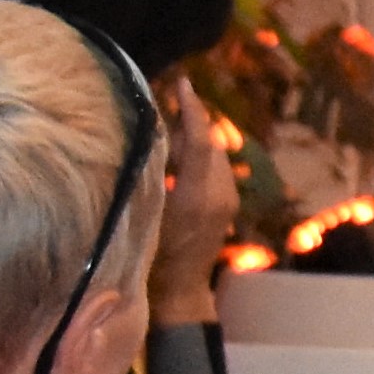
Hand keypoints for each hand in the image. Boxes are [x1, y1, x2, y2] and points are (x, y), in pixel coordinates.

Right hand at [150, 76, 241, 326]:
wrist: (181, 290)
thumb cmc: (152, 256)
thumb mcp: (145, 213)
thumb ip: (150, 175)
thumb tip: (148, 136)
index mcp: (197, 196)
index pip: (198, 141)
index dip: (191, 109)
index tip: (183, 83)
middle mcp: (220, 194)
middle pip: (209, 142)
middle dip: (191, 119)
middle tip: (167, 101)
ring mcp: (228, 199)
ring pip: (214, 153)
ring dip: (195, 137)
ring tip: (170, 125)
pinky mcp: (229, 204)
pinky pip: (216, 167)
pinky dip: (200, 154)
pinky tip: (179, 155)